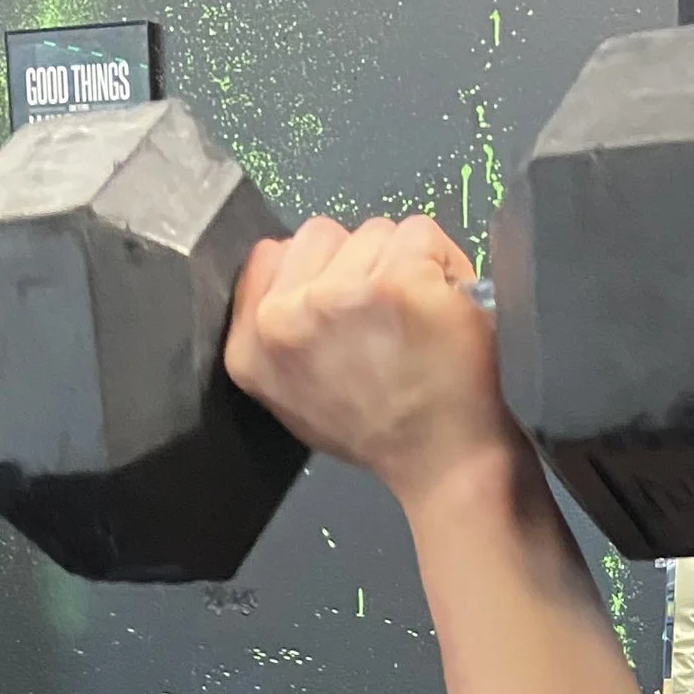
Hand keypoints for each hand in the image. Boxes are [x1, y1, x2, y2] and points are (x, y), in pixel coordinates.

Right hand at [227, 213, 512, 511]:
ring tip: (414, 321)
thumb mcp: (295, 395)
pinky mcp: (396, 283)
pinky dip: (442, 264)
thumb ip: (279, 330)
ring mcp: (339, 297)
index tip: (344, 309)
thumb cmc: (378, 429)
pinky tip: (441, 311)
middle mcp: (284, 319)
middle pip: (320, 232)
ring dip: (401, 263)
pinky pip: (421, 234)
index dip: (316, 272)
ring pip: (374, 231)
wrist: (440, 461)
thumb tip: (285, 269)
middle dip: (356, 262)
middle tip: (382, 321)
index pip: (270, 254)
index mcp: (250, 348)